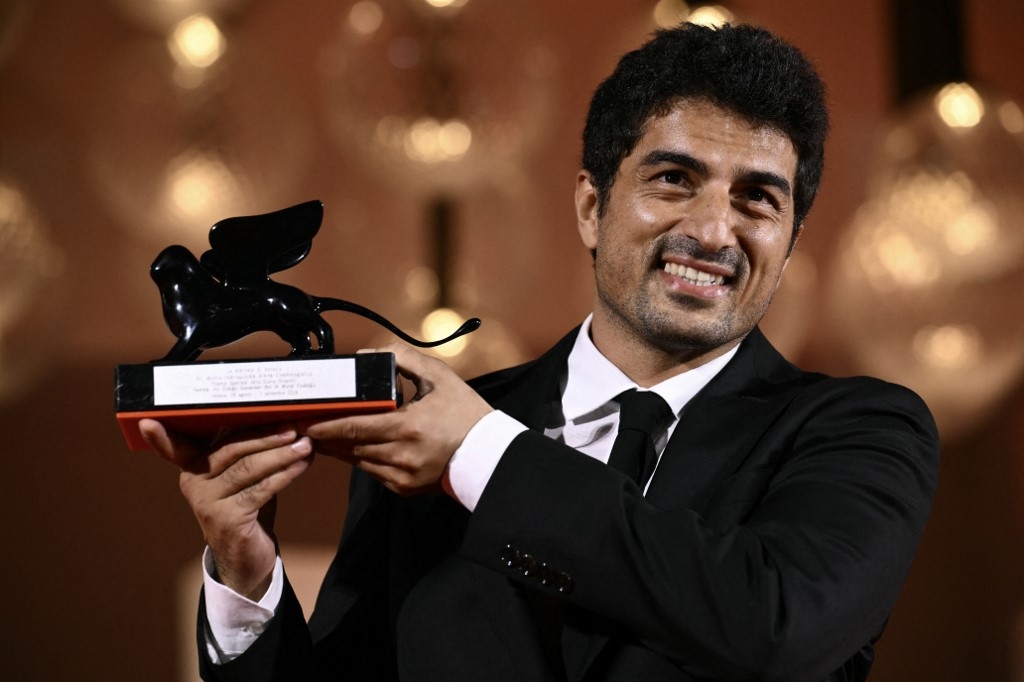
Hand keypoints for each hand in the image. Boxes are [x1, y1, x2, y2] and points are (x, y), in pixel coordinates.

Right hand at [139, 419, 313, 599]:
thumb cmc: (247, 508)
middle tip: (294, 425)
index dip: (162, 435)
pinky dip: (286, 474)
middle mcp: (193, 483)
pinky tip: (303, 465)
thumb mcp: (241, 476)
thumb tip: (278, 419)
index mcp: (192, 467)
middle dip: (266, 435)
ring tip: (306, 444)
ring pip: (248, 467)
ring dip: (281, 454)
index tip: (149, 421)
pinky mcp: (227, 519)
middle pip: (231, 448)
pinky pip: (261, 488)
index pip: (179, 445)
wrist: (247, 557)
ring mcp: (207, 502)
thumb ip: (245, 451)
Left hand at [299, 342, 492, 495]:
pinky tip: (348, 446)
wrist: (488, 453)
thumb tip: (366, 357)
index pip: (354, 426)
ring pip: (356, 461)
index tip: (304, 418)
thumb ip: (402, 359)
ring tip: (319, 434)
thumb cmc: (465, 413)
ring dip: (337, 448)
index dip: (325, 424)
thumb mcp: (439, 376)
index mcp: (409, 426)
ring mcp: (401, 476)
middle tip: (301, 425)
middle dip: (323, 435)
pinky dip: (358, 458)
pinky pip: (370, 471)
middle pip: (349, 446)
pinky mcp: (403, 488)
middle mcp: (402, 455)